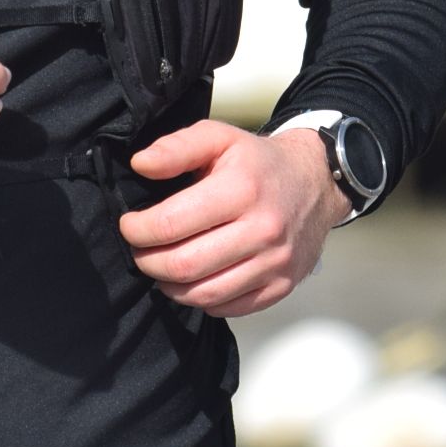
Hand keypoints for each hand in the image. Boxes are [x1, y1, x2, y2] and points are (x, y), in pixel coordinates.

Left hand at [118, 121, 350, 318]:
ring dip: (170, 286)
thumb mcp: (219, 138)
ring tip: (161, 268)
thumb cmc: (259, 163)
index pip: (171, 223)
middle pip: (184, 265)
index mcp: (242, 189)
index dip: (138, 230)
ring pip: (204, 293)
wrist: (315, 182)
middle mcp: (263, 229)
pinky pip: (230, 308)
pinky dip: (202, 300)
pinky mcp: (282, 285)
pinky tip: (192, 282)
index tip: (130, 225)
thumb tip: (141, 164)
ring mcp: (275, 262)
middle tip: (140, 250)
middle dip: (148, 261)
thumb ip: (176, 148)